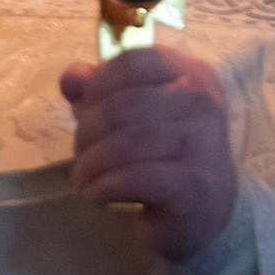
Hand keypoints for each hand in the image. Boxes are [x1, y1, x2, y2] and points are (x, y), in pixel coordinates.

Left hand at [59, 47, 238, 261]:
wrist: (203, 212)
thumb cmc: (162, 154)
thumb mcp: (128, 114)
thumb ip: (97, 91)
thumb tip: (70, 78)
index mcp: (191, 73)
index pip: (132, 62)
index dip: (97, 87)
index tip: (84, 113)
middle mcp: (203, 101)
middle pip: (121, 106)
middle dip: (87, 134)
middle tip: (81, 156)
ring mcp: (204, 142)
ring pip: (123, 144)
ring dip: (91, 165)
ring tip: (84, 178)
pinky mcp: (195, 184)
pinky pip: (133, 178)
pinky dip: (104, 188)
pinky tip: (99, 196)